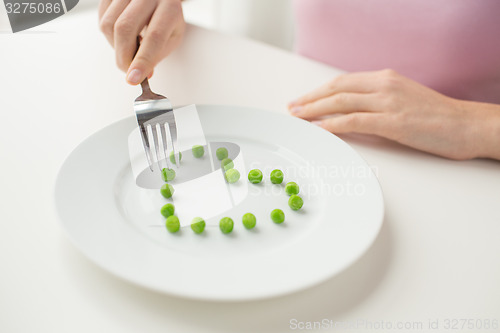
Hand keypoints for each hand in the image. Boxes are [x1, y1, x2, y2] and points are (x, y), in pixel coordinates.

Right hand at [98, 0, 184, 84]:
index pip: (154, 36)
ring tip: (130, 49)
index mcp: (170, 7)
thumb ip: (157, 55)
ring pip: (109, 24)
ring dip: (116, 47)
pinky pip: (101, 18)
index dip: (142, 60)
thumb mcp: (172, 37)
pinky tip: (123, 37)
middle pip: (125, 28)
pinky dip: (110, 36)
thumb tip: (141, 73)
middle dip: (124, 57)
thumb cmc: (167, 18)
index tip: (133, 78)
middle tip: (129, 71)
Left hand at [288, 69, 499, 159]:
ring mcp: (388, 102)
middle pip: (337, 88)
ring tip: (299, 118)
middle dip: (310, 99)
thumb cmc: (436, 116)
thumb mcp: (403, 100)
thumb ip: (377, 102)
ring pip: (341, 101)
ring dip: (315, 110)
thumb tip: (350, 113)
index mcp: (385, 78)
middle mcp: (384, 85)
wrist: (467, 125)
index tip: (303, 100)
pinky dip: (333, 124)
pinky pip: (355, 120)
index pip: (343, 81)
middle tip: (292, 109)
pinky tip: (320, 129)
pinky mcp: (393, 121)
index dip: (319, 91)